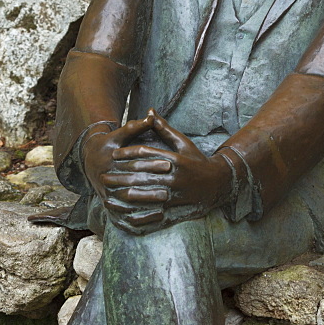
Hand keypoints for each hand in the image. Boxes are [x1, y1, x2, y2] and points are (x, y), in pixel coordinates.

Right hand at [82, 115, 163, 229]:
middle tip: (171, 188)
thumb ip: (135, 127)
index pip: (133, 163)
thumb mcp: (119, 134)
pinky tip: (156, 217)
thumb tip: (151, 115)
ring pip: (126, 204)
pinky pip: (123, 218)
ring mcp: (105, 195)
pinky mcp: (109, 207)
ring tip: (165, 204)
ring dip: (145, 205)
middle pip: (129, 186)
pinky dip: (139, 220)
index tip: (170, 163)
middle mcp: (105, 180)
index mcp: (108, 162)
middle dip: (150, 188)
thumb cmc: (109, 145)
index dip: (152, 163)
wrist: (90, 160)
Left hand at [100, 110, 232, 231]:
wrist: (219, 183)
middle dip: (120, 176)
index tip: (114, 155)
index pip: (146, 154)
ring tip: (110, 192)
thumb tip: (149, 111)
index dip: (127, 154)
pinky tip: (125, 213)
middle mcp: (174, 176)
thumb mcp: (183, 143)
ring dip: (124, 193)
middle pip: (141, 175)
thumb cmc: (198, 160)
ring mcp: (175, 195)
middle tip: (104, 175)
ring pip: (144, 194)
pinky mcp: (177, 209)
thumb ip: (164, 129)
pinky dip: (139, 213)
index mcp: (175, 159)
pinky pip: (154, 212)